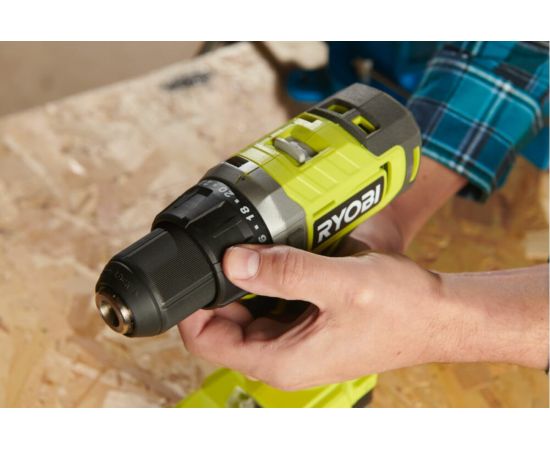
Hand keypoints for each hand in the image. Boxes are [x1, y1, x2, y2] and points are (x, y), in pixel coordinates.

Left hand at [178, 245, 447, 389]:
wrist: (436, 315)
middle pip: (223, 325)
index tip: (194, 270)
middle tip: (225, 248)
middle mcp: (283, 357)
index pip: (207, 341)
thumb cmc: (400, 308)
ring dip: (244, 283)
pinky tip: (278, 259)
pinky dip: (267, 283)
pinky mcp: (306, 328)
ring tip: (252, 249)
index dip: (192, 307)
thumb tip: (233, 261)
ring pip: (246, 313)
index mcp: (281, 359)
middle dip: (219, 288)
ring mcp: (294, 344)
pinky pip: (271, 306)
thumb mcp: (340, 283)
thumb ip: (285, 272)